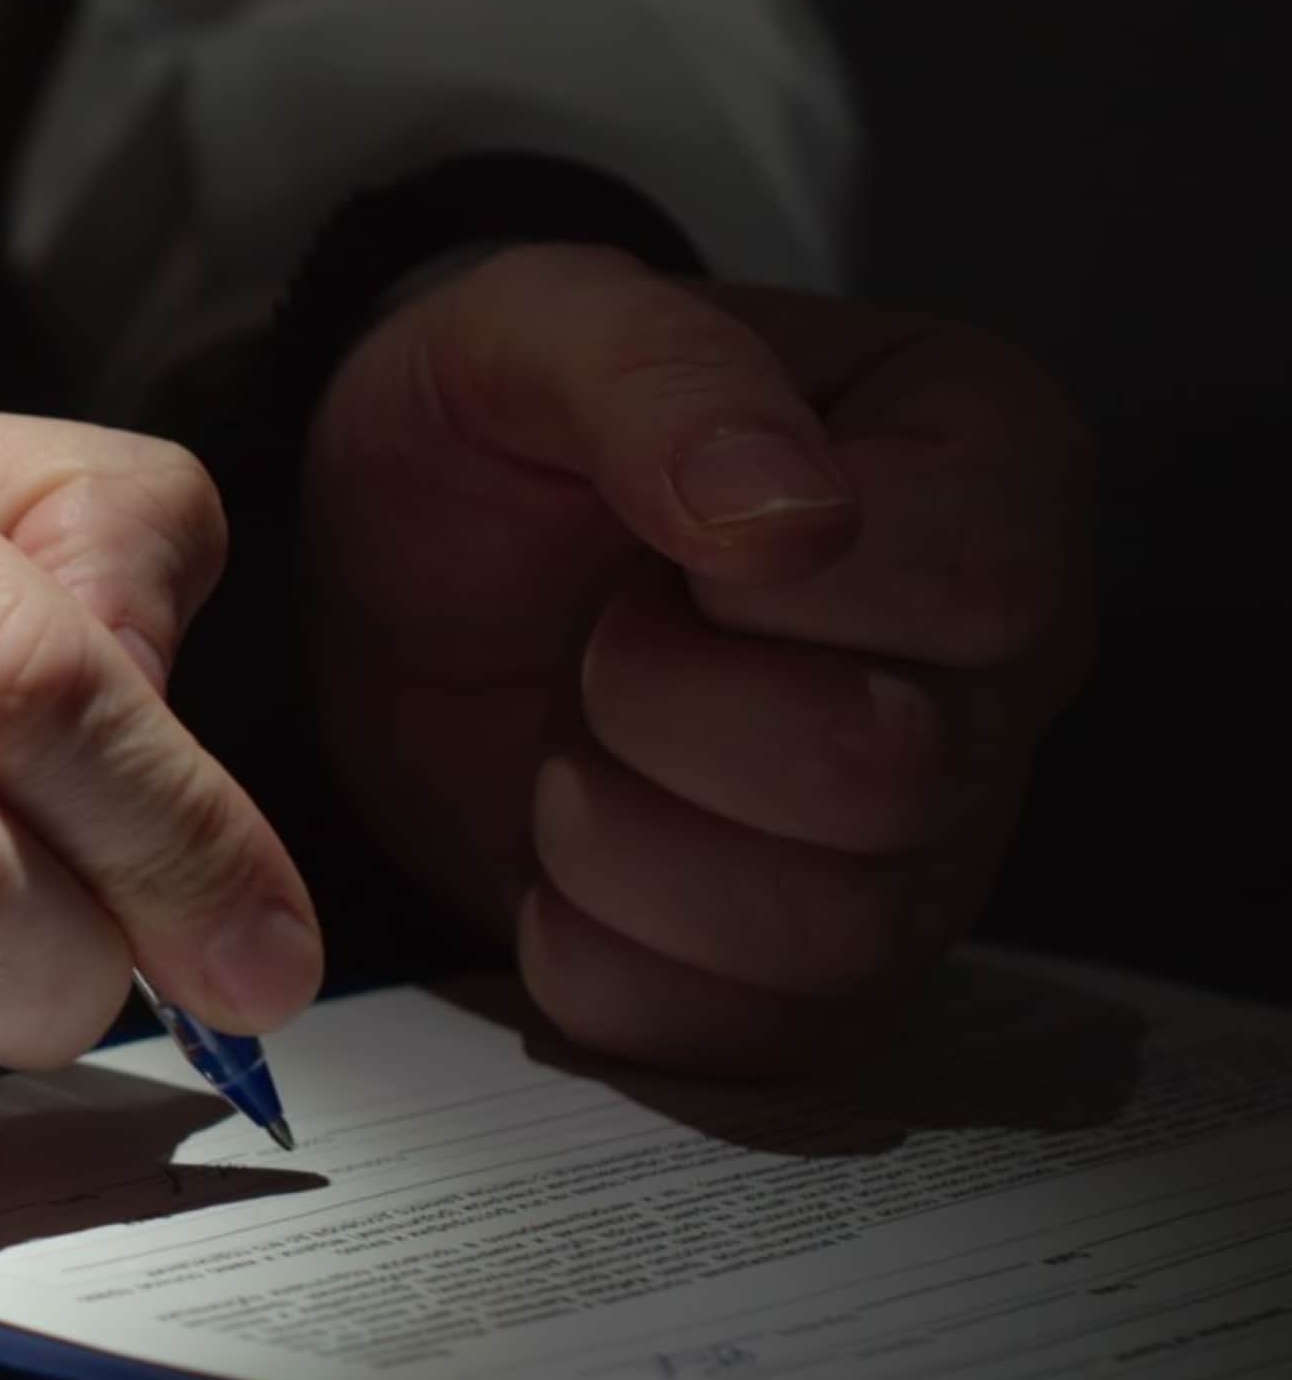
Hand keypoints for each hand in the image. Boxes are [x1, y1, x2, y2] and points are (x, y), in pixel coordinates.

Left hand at [300, 244, 1093, 1069]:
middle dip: (659, 712)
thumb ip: (657, 375)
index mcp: (983, 469)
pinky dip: (599, 961)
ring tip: (578, 742)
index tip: (658, 539)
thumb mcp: (525, 332)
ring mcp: (926, 846)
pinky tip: (567, 858)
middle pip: (889, 777)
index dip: (762, 586)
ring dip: (617, 842)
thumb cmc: (487, 444)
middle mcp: (993, 672)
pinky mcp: (820, 982)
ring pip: (824, 932)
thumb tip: (783, 511)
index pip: (977, 583)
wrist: (386, 582)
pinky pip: (744, 1047)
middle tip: (596, 643)